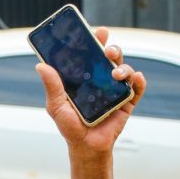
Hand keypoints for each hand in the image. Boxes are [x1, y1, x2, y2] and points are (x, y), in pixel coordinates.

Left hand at [36, 27, 146, 154]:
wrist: (85, 147)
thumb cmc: (69, 125)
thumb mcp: (56, 105)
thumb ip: (52, 86)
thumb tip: (40, 65)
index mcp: (83, 77)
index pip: (89, 54)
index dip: (93, 41)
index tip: (97, 32)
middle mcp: (100, 80)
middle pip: (109, 58)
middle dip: (111, 49)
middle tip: (107, 50)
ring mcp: (114, 90)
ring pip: (124, 70)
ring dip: (123, 67)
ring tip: (116, 73)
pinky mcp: (127, 102)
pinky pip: (137, 89)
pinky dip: (139, 81)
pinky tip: (136, 78)